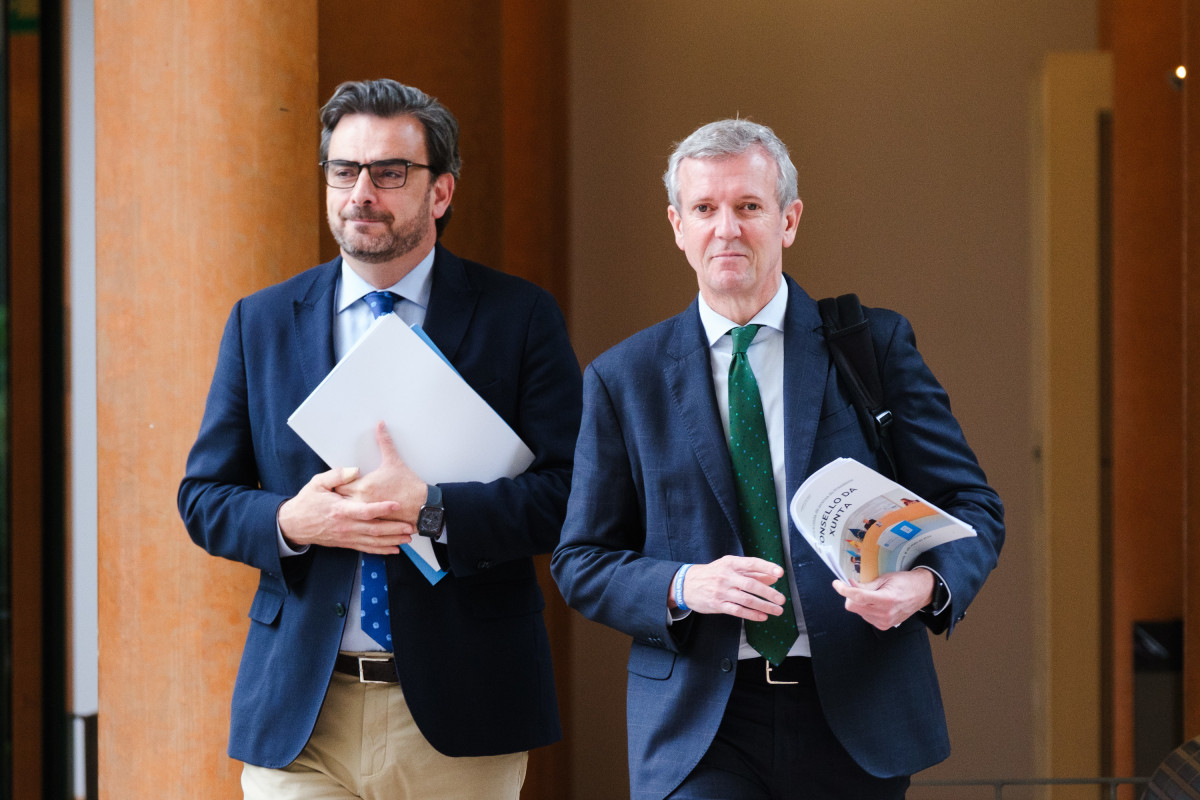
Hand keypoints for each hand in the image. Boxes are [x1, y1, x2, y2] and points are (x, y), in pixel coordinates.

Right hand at [278, 465, 413, 553]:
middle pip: (374, 529)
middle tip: (411, 526)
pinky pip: (366, 548)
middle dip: (394, 528)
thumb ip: (337, 475)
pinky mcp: (346, 543)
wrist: (293, 525)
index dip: (382, 508)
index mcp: (340, 510)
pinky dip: (381, 550)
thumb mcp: (317, 483)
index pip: (365, 510)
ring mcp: (347, 537)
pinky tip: (395, 550)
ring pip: (373, 541)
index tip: (396, 504)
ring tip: (408, 537)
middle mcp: (346, 526)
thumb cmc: (306, 503)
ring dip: (392, 540)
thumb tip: (354, 470)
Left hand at [334, 421, 427, 522]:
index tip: (334, 481)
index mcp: (363, 486)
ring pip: (346, 513)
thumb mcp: (394, 461)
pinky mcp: (373, 523)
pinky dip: (354, 519)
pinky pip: (357, 521)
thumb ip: (384, 442)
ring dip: (343, 509)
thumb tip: (380, 425)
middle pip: (338, 500)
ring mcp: (367, 514)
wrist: (423, 506)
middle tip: (334, 493)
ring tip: (340, 506)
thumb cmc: (408, 485)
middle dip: (336, 497)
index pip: (338, 485)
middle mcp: (362, 501)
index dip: (334, 483)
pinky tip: (353, 517)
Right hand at [672, 556, 787, 620]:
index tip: (780, 572)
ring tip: (776, 610)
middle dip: (769, 593)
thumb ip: (751, 572)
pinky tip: (762, 616)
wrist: (686, 584)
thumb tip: (773, 577)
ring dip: (764, 606)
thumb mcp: (729, 567)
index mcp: (730, 563)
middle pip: (751, 585)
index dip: (766, 567)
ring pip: (746, 600)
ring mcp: (721, 591)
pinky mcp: (717, 605)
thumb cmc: (712, 574)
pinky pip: (737, 611)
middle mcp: (726, 576)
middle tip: (781, 599)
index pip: (751, 564)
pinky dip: (751, 615)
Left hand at [832, 568, 934, 630]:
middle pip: (853, 606)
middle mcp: (885, 613)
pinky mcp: (883, 626)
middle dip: (850, 596)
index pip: (858, 597)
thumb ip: (866, 584)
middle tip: (855, 586)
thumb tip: (849, 584)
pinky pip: (865, 616)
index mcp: (886, 599)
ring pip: (858, 611)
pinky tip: (875, 603)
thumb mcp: (885, 578)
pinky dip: (865, 608)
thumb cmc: (905, 582)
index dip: (844, 590)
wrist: (921, 593)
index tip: (837, 583)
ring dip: (858, 602)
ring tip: (872, 594)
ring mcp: (884, 622)